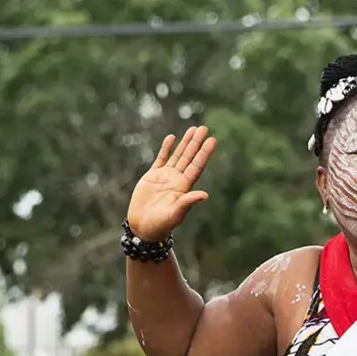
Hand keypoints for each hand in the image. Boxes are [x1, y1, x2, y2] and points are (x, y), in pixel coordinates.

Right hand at [127, 126, 215, 241]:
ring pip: (177, 155)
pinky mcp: (152, 177)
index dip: (204, 153)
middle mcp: (177, 180)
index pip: (196, 166)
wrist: (143, 227)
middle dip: (196, 143)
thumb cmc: (161, 224)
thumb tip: (205, 195)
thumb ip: (188, 202)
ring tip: (193, 129)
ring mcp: (165, 177)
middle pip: (189, 157)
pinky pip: (161, 159)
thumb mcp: (176, 214)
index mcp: (184, 187)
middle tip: (204, 128)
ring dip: (185, 143)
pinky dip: (166, 148)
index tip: (212, 140)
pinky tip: (172, 138)